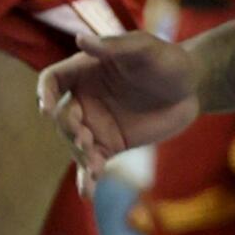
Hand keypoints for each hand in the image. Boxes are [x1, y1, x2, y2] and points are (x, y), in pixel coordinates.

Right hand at [38, 26, 199, 197]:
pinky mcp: (111, 145)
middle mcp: (84, 97)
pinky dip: (88, 177)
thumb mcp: (143, 48)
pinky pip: (93, 161)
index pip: (52, 81)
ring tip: (94, 168)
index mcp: (84, 70)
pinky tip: (87, 193)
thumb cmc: (165, 59)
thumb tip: (80, 40)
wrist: (189, 88)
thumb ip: (113, 46)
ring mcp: (97, 123)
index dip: (45, 94)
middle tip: (84, 139)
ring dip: (79, 155)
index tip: (47, 110)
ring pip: (75, 142)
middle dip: (68, 129)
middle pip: (62, 116)